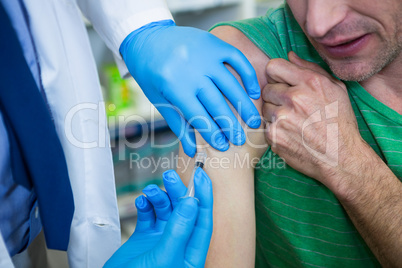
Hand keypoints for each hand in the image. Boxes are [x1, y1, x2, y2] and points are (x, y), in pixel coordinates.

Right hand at [104, 169, 212, 267]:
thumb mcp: (165, 256)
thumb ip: (179, 230)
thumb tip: (192, 202)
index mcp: (191, 251)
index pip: (202, 219)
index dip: (204, 196)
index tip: (201, 176)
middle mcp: (178, 243)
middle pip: (183, 211)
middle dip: (178, 192)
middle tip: (170, 176)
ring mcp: (161, 240)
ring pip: (165, 211)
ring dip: (159, 198)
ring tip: (150, 190)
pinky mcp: (144, 239)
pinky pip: (147, 216)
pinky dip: (145, 206)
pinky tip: (141, 201)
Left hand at [120, 20, 260, 156]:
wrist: (148, 38)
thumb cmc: (151, 73)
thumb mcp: (159, 100)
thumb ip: (178, 124)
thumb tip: (192, 152)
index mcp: (173, 85)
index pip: (198, 115)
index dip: (212, 133)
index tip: (223, 146)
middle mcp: (191, 69)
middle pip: (216, 102)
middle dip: (230, 125)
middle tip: (240, 140)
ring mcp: (205, 54)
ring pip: (230, 84)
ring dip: (244, 105)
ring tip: (254, 123)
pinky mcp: (214, 42)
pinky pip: (237, 60)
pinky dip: (248, 76)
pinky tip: (254, 92)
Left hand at [262, 51, 367, 191]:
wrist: (340, 157)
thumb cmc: (339, 122)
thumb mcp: (335, 89)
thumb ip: (311, 69)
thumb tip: (289, 56)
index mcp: (309, 82)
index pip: (273, 66)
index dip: (276, 75)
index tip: (282, 83)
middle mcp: (294, 98)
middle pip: (266, 88)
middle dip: (275, 96)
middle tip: (291, 107)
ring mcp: (282, 118)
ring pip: (264, 107)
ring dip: (274, 113)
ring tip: (293, 121)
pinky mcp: (274, 136)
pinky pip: (265, 125)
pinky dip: (274, 129)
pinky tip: (290, 133)